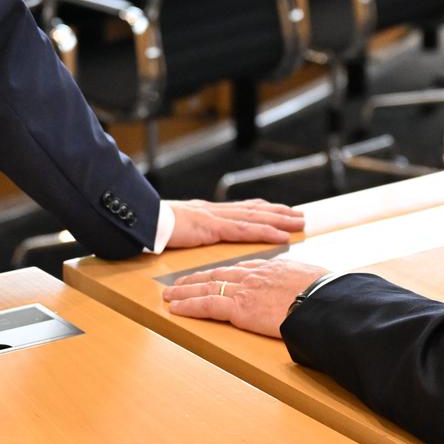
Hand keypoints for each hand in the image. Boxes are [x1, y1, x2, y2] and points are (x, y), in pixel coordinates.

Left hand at [163, 259, 327, 337]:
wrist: (324, 302)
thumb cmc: (326, 295)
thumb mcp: (313, 282)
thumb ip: (301, 282)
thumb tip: (306, 287)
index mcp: (271, 269)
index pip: (240, 268)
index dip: (222, 272)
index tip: (211, 274)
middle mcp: (254, 275)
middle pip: (218, 273)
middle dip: (196, 278)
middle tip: (179, 282)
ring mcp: (245, 290)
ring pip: (207, 286)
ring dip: (185, 291)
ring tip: (170, 294)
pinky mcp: (240, 308)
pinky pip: (208, 305)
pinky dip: (189, 306)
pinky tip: (176, 308)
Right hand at [164, 198, 305, 248]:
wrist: (143, 220)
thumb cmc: (156, 226)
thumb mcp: (180, 228)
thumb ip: (194, 231)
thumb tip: (201, 235)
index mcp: (210, 212)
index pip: (243, 208)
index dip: (264, 209)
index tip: (281, 209)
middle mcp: (217, 211)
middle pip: (255, 210)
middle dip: (279, 213)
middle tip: (300, 215)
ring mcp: (216, 217)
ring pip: (256, 217)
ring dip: (279, 220)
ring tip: (298, 222)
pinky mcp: (213, 228)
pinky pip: (245, 231)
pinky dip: (265, 233)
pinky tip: (280, 236)